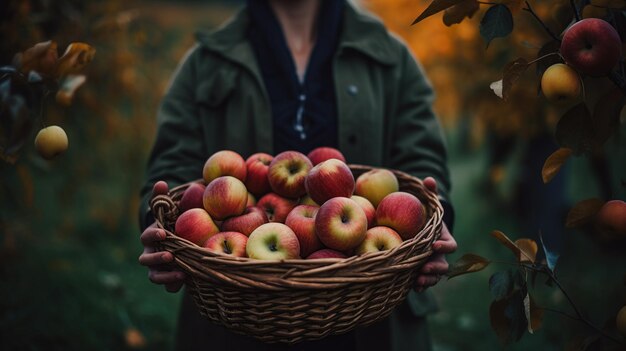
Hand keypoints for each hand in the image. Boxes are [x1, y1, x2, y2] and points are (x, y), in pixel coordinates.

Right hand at [138, 181, 185, 292]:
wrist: (173, 242)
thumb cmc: (170, 224)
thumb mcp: (167, 211)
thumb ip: (162, 198)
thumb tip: (161, 182)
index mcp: (150, 237)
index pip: (146, 236)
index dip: (153, 235)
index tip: (164, 233)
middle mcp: (149, 253)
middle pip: (145, 259)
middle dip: (157, 258)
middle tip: (171, 256)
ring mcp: (155, 268)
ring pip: (154, 276)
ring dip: (165, 276)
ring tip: (181, 274)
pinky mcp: (165, 278)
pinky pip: (166, 285)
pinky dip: (172, 285)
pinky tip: (184, 281)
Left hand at [414, 177, 457, 291]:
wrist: (419, 231)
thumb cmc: (425, 216)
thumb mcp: (428, 204)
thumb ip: (430, 193)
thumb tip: (428, 179)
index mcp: (444, 239)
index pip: (450, 246)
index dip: (444, 246)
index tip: (434, 244)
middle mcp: (440, 255)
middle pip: (443, 265)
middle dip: (435, 268)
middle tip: (424, 267)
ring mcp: (431, 265)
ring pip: (434, 277)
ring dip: (427, 280)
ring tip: (418, 281)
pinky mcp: (420, 272)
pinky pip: (422, 282)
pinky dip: (418, 286)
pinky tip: (411, 287)